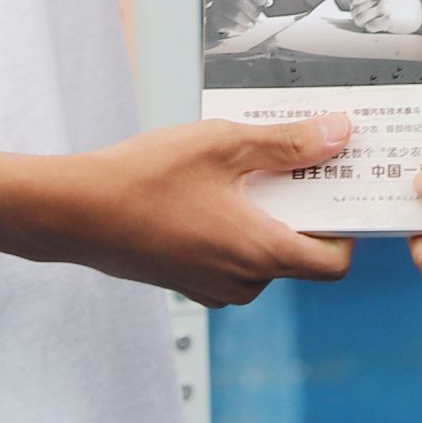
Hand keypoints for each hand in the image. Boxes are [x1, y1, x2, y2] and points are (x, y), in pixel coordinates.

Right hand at [10, 115, 360, 305]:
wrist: (74, 212)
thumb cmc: (143, 179)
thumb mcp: (224, 144)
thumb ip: (288, 142)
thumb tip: (339, 135)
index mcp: (260, 252)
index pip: (335, 261)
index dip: (347, 225)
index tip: (340, 188)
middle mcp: (242, 281)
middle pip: (300, 254)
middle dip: (304, 208)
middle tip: (294, 163)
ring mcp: (212, 287)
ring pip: (264, 255)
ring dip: (265, 216)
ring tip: (245, 171)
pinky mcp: (188, 282)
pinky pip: (231, 259)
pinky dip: (235, 228)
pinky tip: (213, 191)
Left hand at [346, 0, 421, 35]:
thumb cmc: (405, 10)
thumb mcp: (389, 0)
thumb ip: (375, 3)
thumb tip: (357, 14)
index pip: (356, 2)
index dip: (355, 12)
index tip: (360, 18)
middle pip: (356, 11)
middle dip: (358, 20)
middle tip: (365, 25)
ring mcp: (384, 8)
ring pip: (360, 19)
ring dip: (364, 25)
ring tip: (372, 26)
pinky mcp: (388, 19)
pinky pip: (369, 27)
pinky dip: (372, 30)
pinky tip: (380, 29)